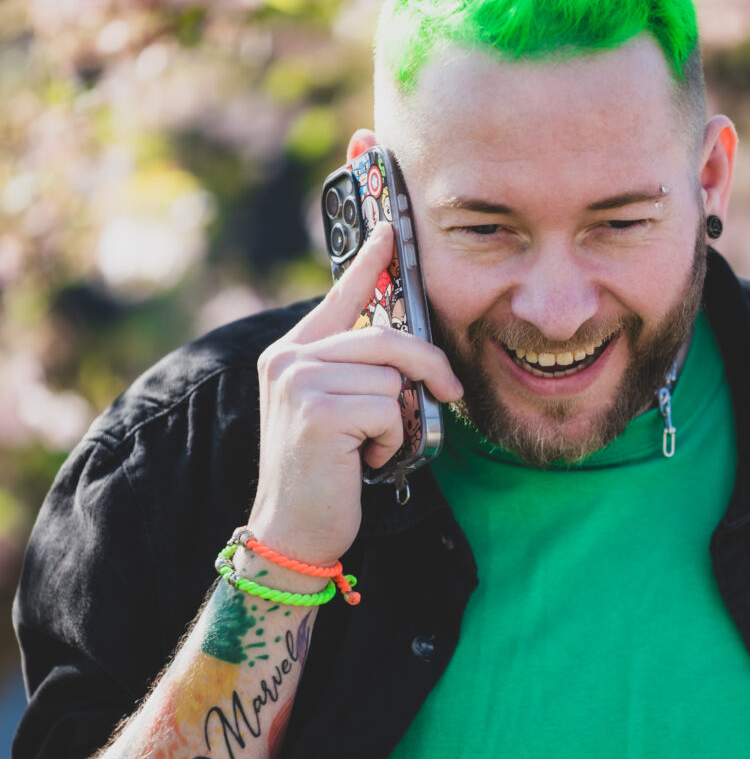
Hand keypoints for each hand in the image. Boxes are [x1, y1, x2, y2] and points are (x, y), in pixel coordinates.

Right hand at [247, 221, 461, 566]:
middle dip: (429, 367)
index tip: (391, 230)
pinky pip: (388, 409)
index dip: (369, 262)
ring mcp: (300, 381)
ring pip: (392, 378)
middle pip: (386, 337)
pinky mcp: (318, 410)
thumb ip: (357, 374)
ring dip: (398, 421)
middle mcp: (289, 358)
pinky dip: (392, 441)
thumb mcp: (337, 412)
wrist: (293, 529)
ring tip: (371, 447)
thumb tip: (409, 353)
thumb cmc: (326, 473)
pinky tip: (365, 460)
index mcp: (293, 353)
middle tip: (451, 393)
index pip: (339, 296)